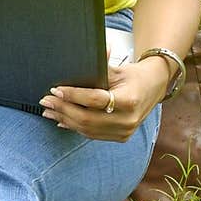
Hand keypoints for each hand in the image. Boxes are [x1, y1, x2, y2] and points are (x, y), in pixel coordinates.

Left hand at [39, 56, 168, 140]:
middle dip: (63, 109)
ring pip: (87, 129)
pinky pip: (93, 135)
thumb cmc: (134, 76)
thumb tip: (74, 64)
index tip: (56, 90)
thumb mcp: (117, 69)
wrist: (154, 87)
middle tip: (46, 101)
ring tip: (49, 111)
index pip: (95, 100)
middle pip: (87, 118)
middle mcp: (128, 119)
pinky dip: (75, 127)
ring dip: (65, 120)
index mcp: (129, 100)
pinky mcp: (121, 137)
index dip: (73, 95)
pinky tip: (62, 120)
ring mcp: (125, 131)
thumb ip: (97, 68)